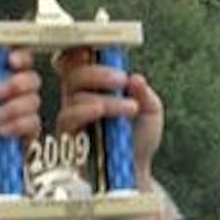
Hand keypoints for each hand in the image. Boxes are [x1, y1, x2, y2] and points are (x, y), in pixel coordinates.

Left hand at [0, 50, 42, 192]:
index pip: (17, 60)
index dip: (20, 56)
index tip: (11, 60)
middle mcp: (15, 95)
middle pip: (32, 78)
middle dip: (17, 83)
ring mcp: (24, 114)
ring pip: (34, 101)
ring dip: (14, 108)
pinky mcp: (30, 134)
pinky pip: (33, 123)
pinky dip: (18, 125)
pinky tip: (3, 132)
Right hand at [54, 48, 161, 178]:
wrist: (133, 173)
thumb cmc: (138, 141)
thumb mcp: (152, 113)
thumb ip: (146, 94)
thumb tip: (136, 78)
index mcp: (96, 86)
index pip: (79, 61)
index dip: (79, 49)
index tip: (93, 45)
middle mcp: (80, 97)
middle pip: (74, 72)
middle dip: (98, 71)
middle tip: (122, 80)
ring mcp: (73, 115)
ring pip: (74, 93)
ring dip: (103, 96)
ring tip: (130, 108)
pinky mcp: (68, 134)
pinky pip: (69, 116)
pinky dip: (88, 110)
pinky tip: (104, 111)